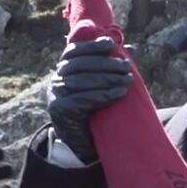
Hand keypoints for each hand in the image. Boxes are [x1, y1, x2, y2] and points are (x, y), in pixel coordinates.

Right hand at [49, 36, 130, 163]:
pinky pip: (83, 99)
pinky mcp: (60, 109)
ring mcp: (55, 94)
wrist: (81, 142)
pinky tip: (119, 93)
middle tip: (127, 67)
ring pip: (82, 81)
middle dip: (105, 64)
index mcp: (63, 69)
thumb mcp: (102, 85)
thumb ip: (112, 67)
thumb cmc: (94, 109)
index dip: (91, 46)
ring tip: (127, 80)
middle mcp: (56, 79)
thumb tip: (131, 48)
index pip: (74, 51)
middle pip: (80, 65)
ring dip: (108, 79)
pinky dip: (103, 95)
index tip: (110, 45)